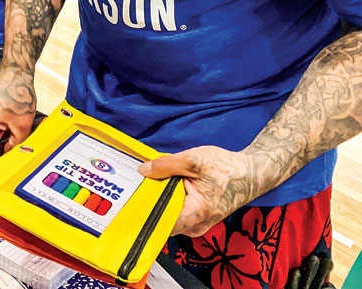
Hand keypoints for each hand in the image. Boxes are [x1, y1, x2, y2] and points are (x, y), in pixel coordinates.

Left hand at [138, 146, 258, 236]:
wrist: (251, 174)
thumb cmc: (229, 169)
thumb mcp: (194, 159)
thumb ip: (166, 165)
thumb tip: (144, 170)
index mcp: (197, 213)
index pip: (163, 223)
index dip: (145, 213)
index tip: (132, 202)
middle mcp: (198, 224)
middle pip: (163, 221)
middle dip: (150, 204)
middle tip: (138, 188)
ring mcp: (198, 223)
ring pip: (169, 217)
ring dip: (160, 202)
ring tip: (152, 184)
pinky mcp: (198, 217)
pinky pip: (177, 213)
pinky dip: (169, 201)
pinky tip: (165, 187)